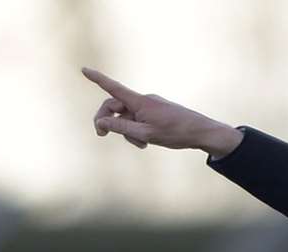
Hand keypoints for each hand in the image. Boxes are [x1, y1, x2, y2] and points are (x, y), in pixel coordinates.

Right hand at [82, 67, 242, 156]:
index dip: (98, 79)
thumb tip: (101, 122)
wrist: (203, 133)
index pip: (113, 88)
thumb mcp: (145, 134)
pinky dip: (138, 131)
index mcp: (140, 102)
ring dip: (127, 131)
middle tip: (100, 135)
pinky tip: (147, 143)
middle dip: (107, 120)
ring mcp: (151, 106)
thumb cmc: (176, 133)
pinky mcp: (158, 112)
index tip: (84, 69)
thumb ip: (121, 127)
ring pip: (128, 116)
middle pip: (115, 106)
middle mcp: (144, 100)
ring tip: (141, 145)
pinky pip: (140, 119)